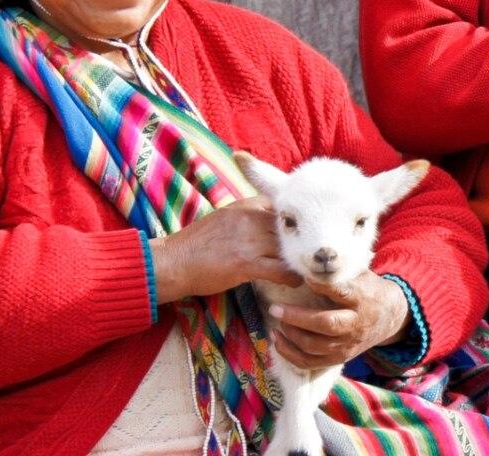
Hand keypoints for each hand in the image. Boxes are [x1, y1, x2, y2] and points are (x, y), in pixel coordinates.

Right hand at [149, 197, 300, 302]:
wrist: (172, 263)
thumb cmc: (198, 244)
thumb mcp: (226, 218)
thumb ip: (250, 217)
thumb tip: (273, 221)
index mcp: (246, 205)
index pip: (283, 207)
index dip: (296, 222)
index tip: (308, 232)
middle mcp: (250, 218)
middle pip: (289, 228)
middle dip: (303, 241)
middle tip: (316, 253)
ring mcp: (249, 240)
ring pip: (288, 248)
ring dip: (300, 261)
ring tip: (309, 269)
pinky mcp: (246, 264)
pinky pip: (280, 270)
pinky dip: (291, 277)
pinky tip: (296, 282)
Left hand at [267, 272, 411, 369]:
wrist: (390, 317)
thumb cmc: (368, 290)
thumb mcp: (360, 275)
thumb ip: (338, 272)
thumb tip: (308, 265)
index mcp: (361, 298)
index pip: (342, 292)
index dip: (322, 286)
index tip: (305, 279)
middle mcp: (355, 323)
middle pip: (325, 324)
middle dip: (296, 317)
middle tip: (275, 308)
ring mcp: (347, 344)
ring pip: (314, 346)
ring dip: (290, 335)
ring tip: (276, 322)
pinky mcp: (339, 358)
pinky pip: (310, 363)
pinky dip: (290, 354)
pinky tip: (278, 340)